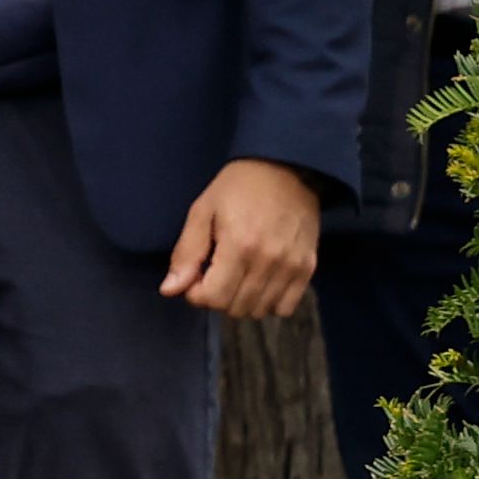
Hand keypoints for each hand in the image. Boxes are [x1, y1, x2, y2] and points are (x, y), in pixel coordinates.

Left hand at [161, 160, 322, 320]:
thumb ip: (187, 253)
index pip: (213, 298)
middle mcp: (268, 261)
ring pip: (259, 311)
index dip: (196, 293)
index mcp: (239, 246)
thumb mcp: (202, 211)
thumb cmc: (238, 187)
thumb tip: (170, 290)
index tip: (197, 274)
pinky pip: (286, 307)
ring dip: (242, 300)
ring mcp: (292, 266)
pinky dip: (269, 302)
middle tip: (217, 273)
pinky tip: (261, 282)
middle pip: (234, 308)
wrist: (288, 168)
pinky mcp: (308, 268)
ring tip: (239, 276)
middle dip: (218, 296)